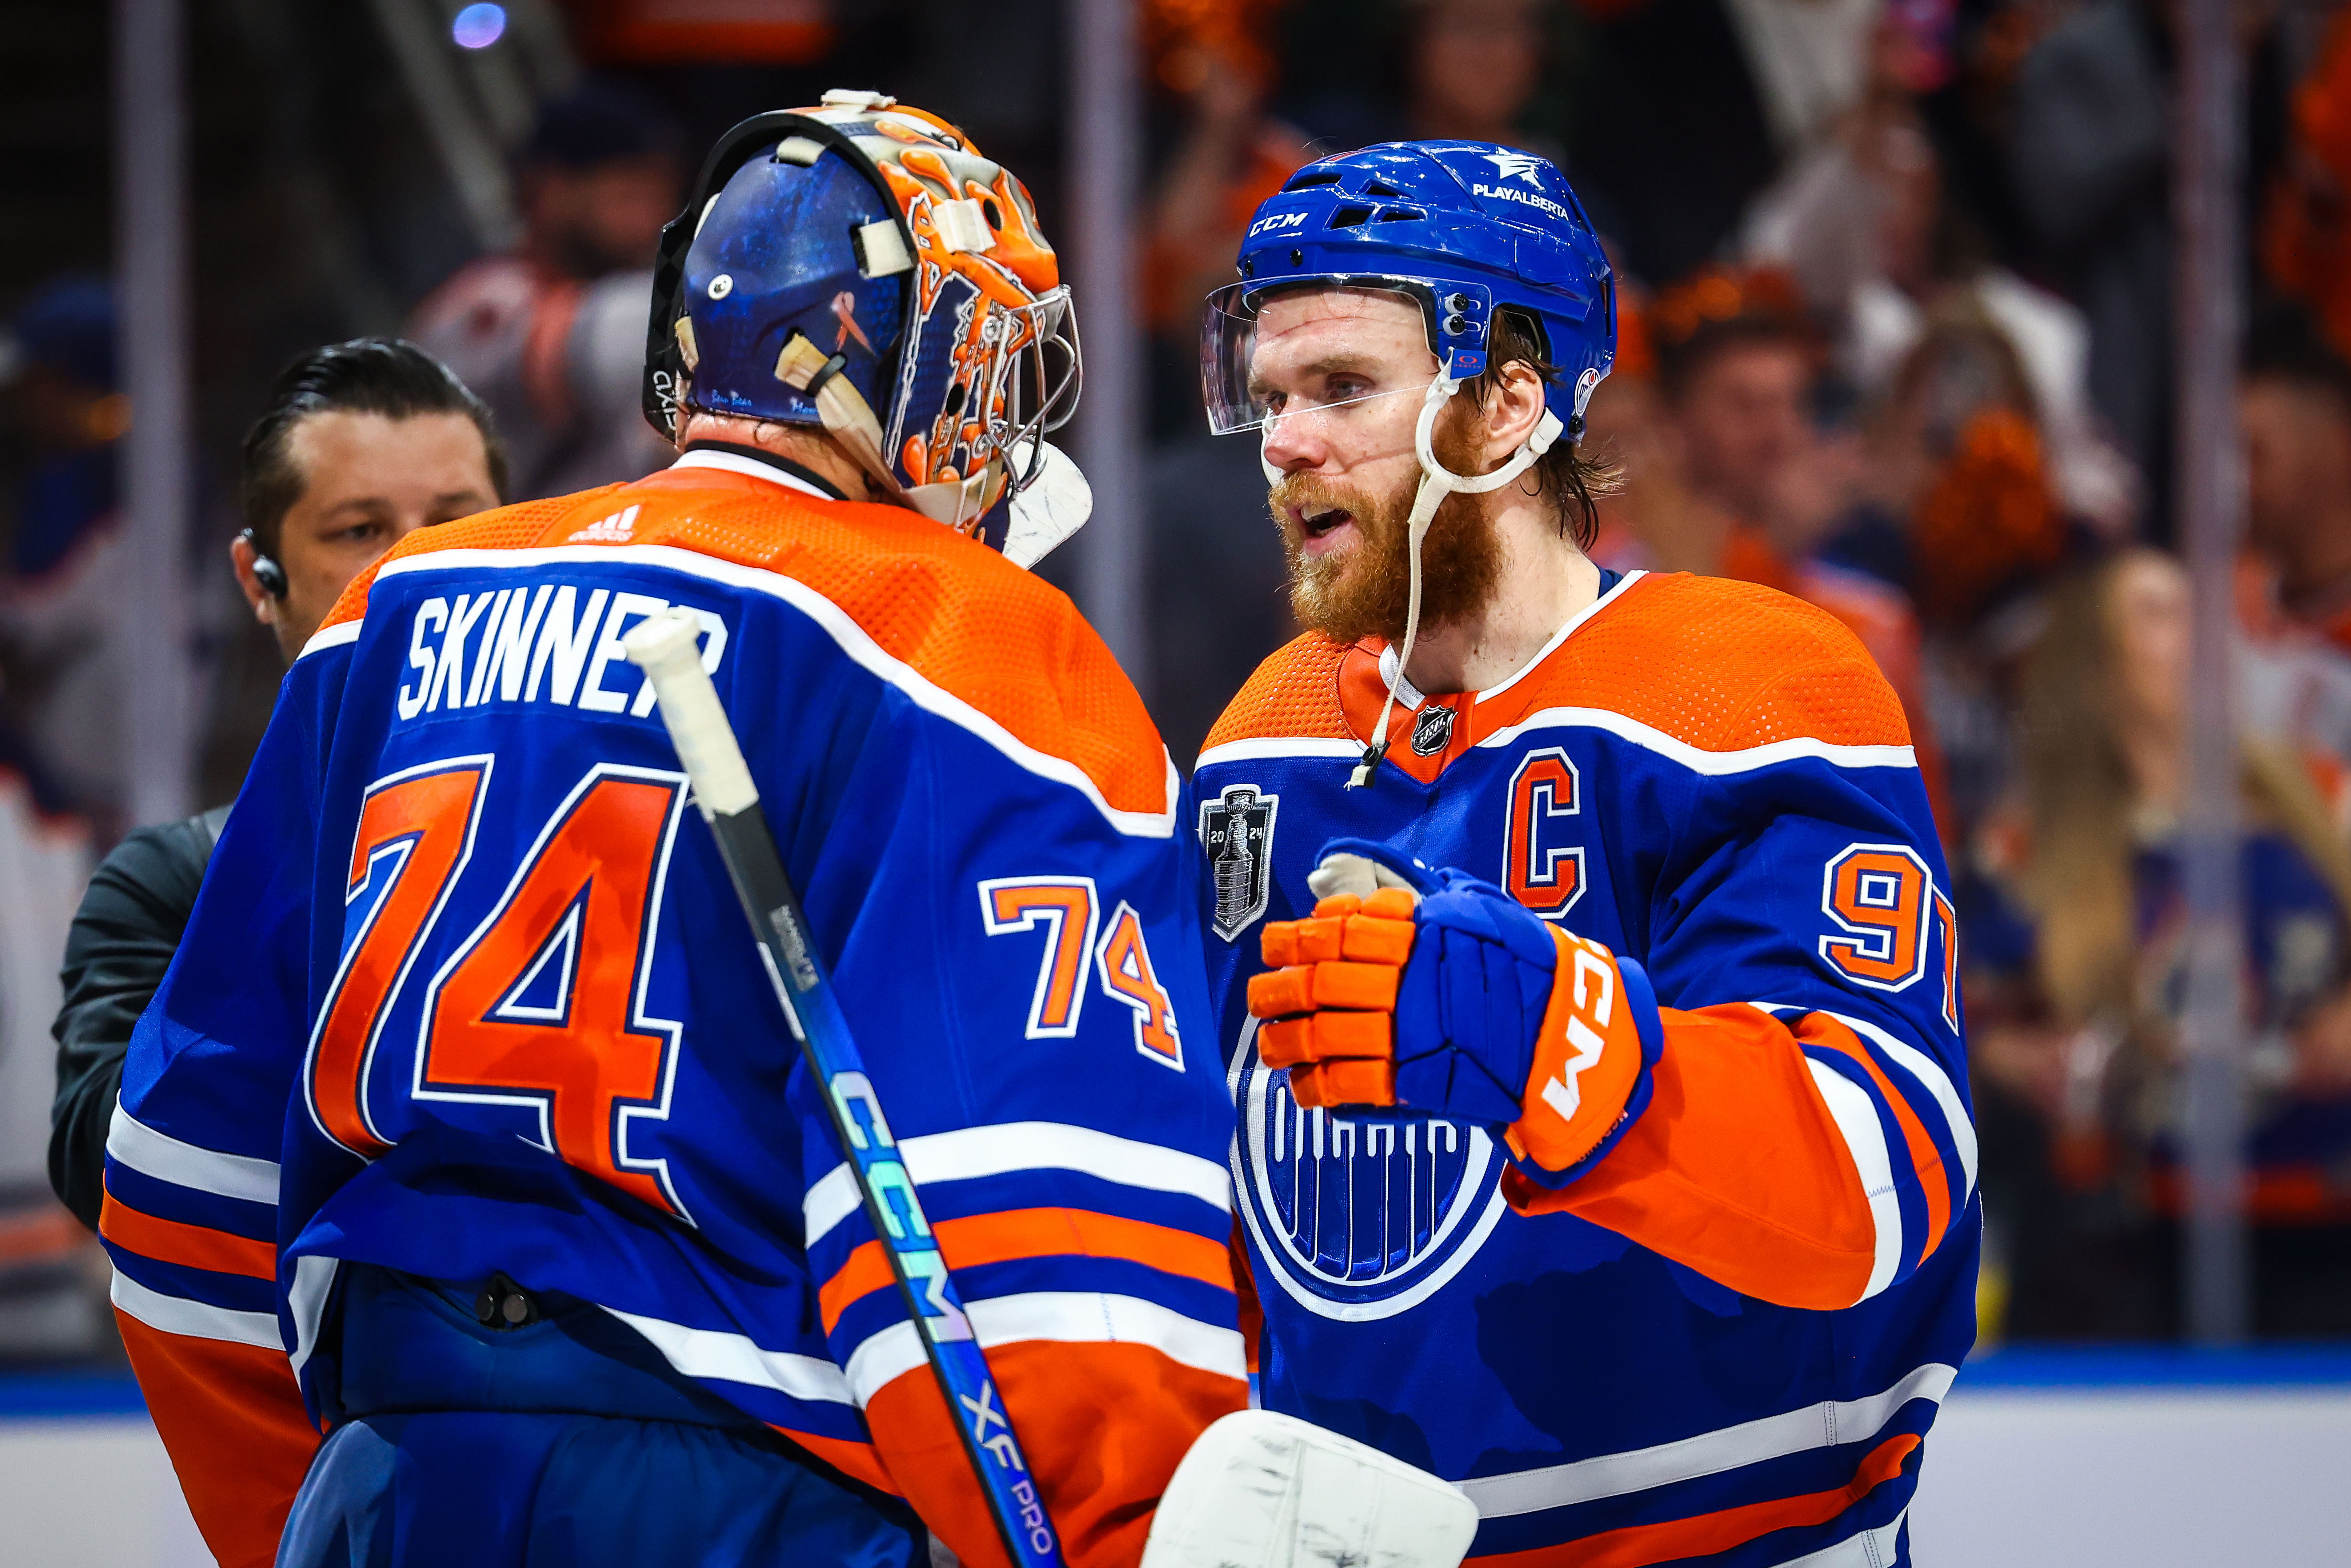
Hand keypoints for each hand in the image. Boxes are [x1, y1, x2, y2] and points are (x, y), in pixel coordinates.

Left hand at [1246, 840, 1660, 1178]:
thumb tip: (1352, 864)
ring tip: (1270, 1044)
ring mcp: (1411, 1031)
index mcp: (1421, 931)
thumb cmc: (1521, 966)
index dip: (1297, 936)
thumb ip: (1415, 893)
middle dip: (1278, 989)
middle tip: (1259, 995)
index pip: (1339, 927)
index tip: (1275, 943)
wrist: (1568, 1033)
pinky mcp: (1416, 1080)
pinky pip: (1347, 1084)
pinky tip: (1304, 1085)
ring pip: (1323, 1033)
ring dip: (1285, 1041)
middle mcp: (1409, 977)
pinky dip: (1316, 1086)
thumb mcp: (1474, 908)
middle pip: (1320, 979)